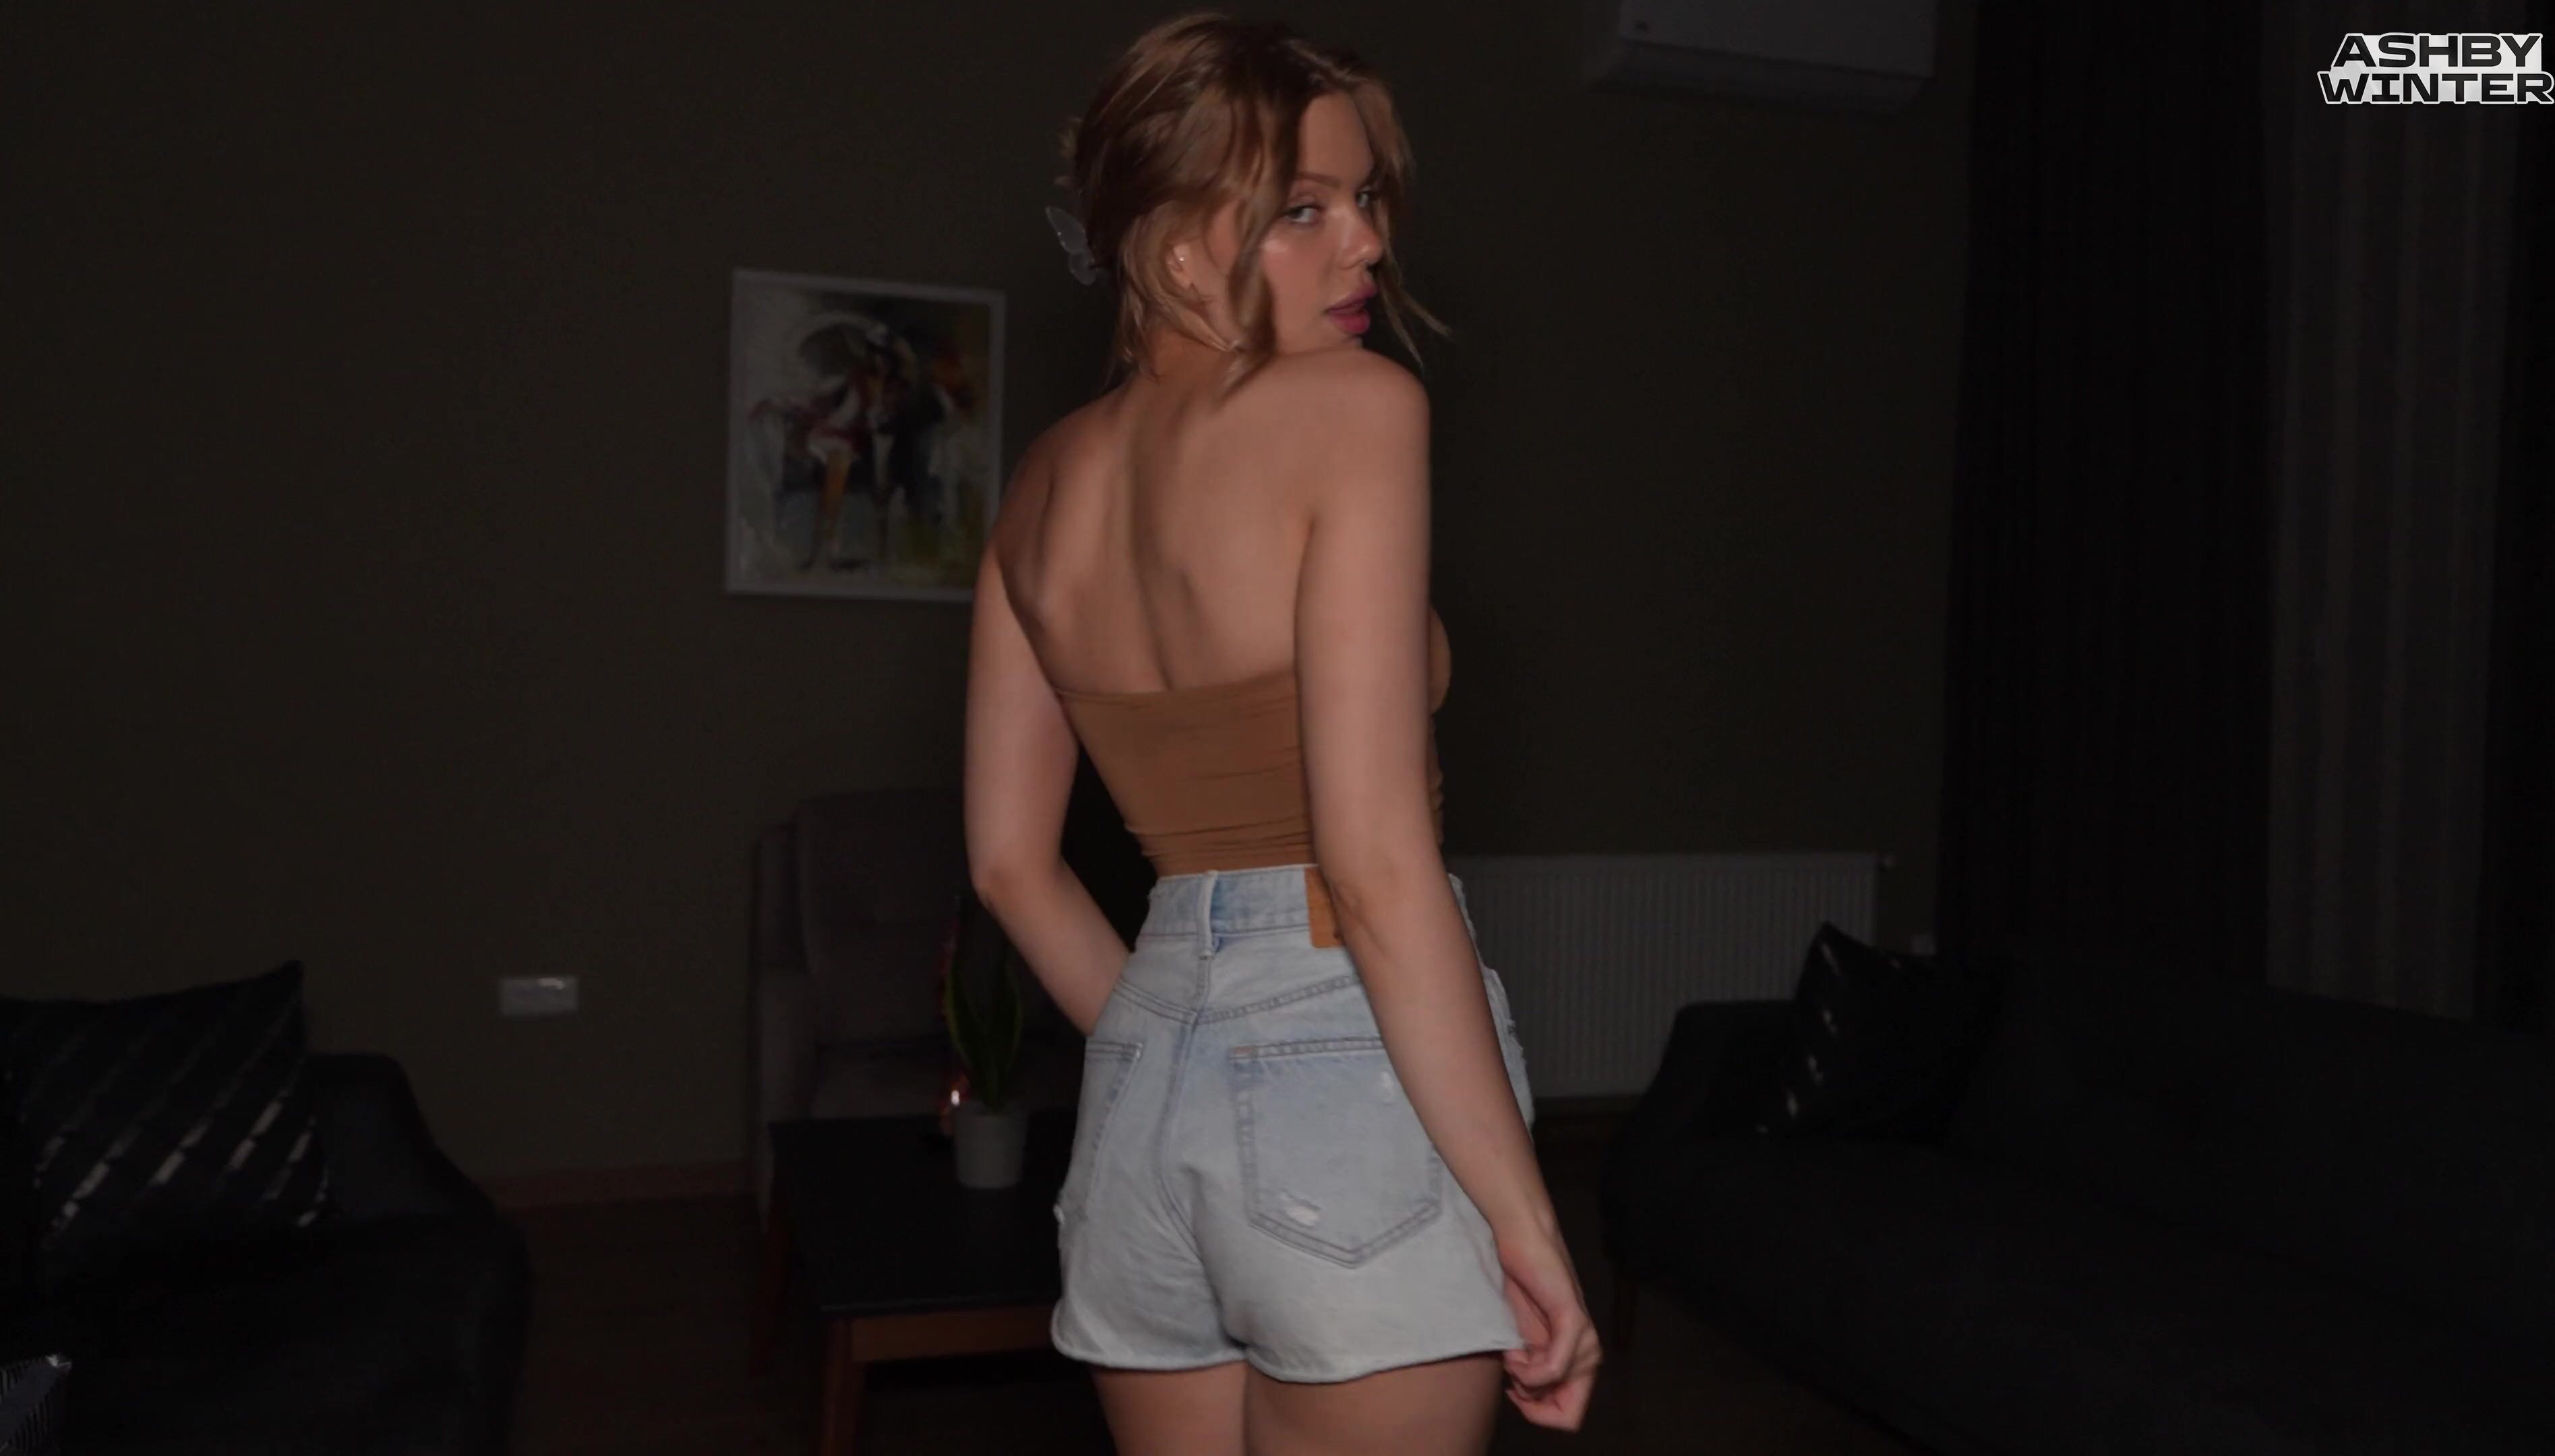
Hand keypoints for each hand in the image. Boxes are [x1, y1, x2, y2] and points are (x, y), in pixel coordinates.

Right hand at [1496, 1222, 1600, 1429]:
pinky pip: (1554, 1368)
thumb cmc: (1522, 1287)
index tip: (1516, 1392)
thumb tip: (1531, 1400)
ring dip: (1522, 1375)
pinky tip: (1515, 1349)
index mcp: (1581, 1361)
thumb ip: (1535, 1371)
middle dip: (1531, 1403)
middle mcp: (1590, 1355)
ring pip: (1553, 1389)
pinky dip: (1527, 1366)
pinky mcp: (1573, 1321)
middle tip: (1512, 1371)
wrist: (1522, 1243)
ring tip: (1513, 1347)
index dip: (1538, 1415)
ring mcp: (1585, 1340)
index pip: (1570, 1418)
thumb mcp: (1524, 1342)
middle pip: (1567, 1416)